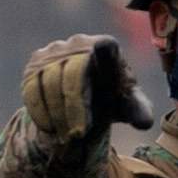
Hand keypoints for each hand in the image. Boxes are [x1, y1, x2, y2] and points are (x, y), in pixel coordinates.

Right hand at [19, 35, 150, 147]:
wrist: (84, 96)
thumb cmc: (111, 98)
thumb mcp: (127, 107)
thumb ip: (138, 111)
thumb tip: (145, 123)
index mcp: (108, 48)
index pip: (107, 47)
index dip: (103, 48)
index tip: (103, 46)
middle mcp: (79, 42)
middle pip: (73, 77)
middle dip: (75, 109)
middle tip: (79, 134)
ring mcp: (54, 50)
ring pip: (50, 84)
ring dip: (58, 115)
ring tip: (68, 136)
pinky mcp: (35, 63)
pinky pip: (32, 89)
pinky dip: (41, 113)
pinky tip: (51, 128)